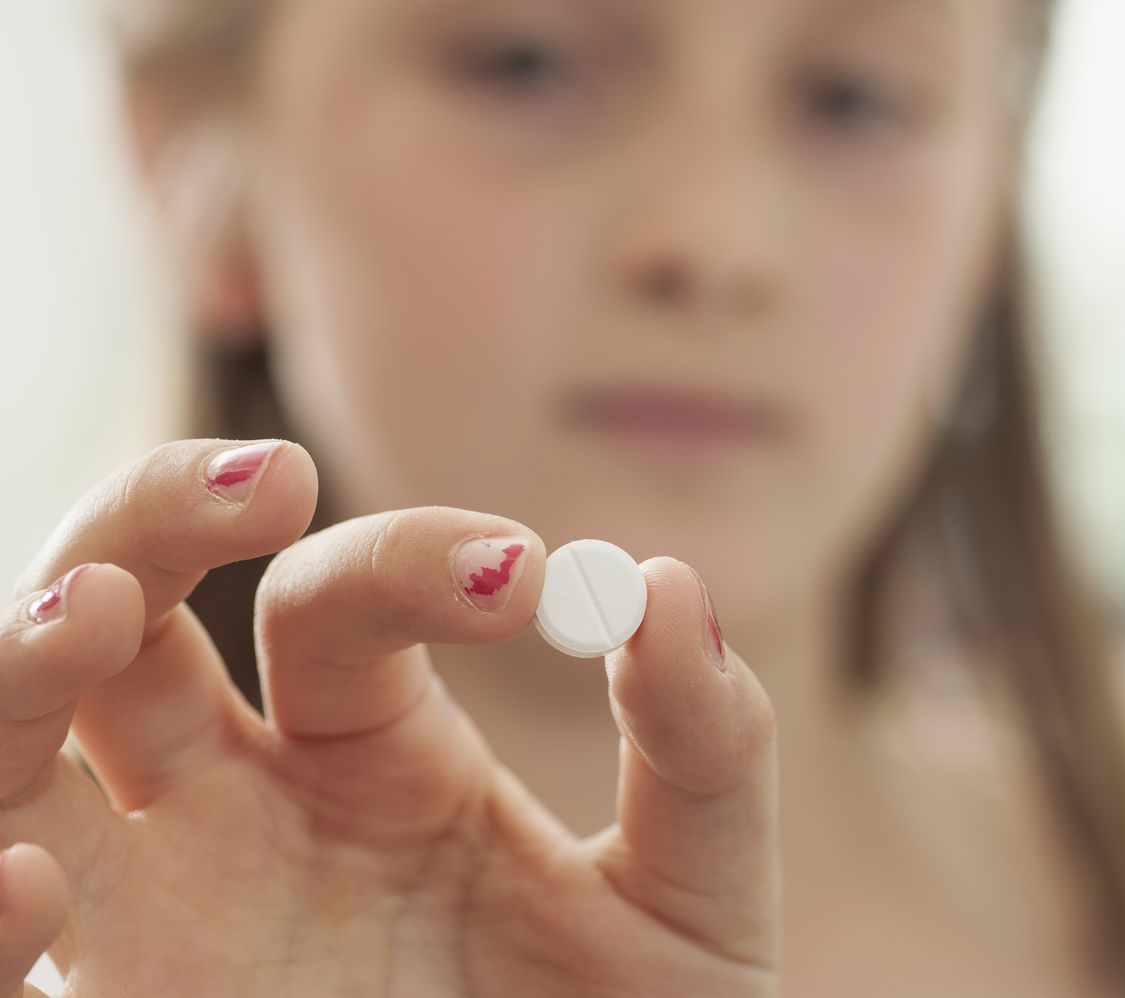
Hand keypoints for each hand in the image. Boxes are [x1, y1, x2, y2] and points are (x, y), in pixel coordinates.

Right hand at [2, 439, 779, 996]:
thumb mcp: (693, 903)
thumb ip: (704, 750)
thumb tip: (661, 586)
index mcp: (376, 758)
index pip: (342, 601)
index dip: (416, 558)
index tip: (528, 580)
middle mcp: (241, 813)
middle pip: (129, 613)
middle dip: (160, 516)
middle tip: (272, 482)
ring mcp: (159, 919)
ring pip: (22, 749)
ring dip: (24, 656)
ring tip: (98, 606)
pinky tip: (36, 874)